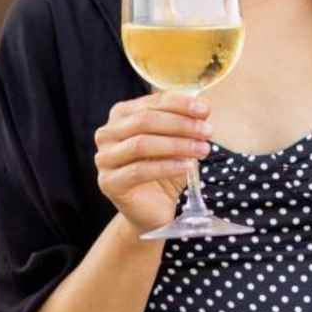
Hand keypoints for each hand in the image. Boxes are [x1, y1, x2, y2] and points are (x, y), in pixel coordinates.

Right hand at [93, 90, 212, 234]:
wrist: (153, 208)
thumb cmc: (164, 171)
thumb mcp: (176, 142)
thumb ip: (184, 123)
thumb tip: (203, 108)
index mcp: (121, 116)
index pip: (151, 102)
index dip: (180, 104)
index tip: (205, 110)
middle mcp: (107, 134)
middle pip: (144, 121)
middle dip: (180, 124)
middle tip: (206, 132)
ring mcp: (104, 159)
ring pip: (141, 144)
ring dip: (176, 145)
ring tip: (201, 149)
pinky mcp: (109, 182)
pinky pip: (139, 171)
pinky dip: (167, 167)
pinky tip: (187, 166)